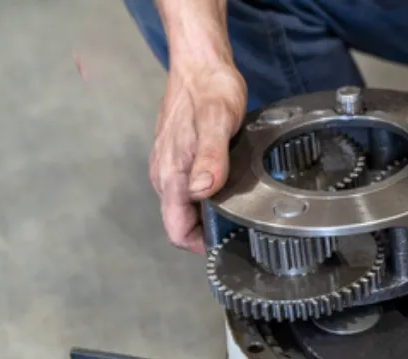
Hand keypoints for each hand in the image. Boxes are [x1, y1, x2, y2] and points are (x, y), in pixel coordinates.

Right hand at [150, 62, 245, 252]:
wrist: (200, 64)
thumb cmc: (211, 90)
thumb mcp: (217, 122)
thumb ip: (209, 158)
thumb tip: (202, 192)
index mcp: (172, 174)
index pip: (176, 231)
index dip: (199, 245)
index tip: (227, 243)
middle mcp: (165, 176)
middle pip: (181, 224)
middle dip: (207, 233)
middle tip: (242, 229)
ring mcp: (169, 168)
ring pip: (185, 209)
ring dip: (208, 216)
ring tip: (240, 211)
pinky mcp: (177, 160)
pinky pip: (188, 191)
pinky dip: (206, 199)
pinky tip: (228, 190)